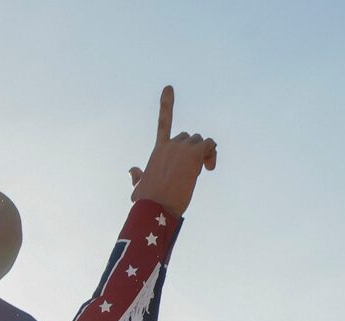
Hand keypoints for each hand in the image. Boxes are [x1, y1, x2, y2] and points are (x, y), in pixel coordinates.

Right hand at [128, 86, 215, 214]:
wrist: (156, 208)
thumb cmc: (148, 202)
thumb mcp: (139, 188)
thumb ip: (137, 177)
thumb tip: (132, 170)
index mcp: (158, 151)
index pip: (163, 122)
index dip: (166, 104)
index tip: (169, 88)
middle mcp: (170, 145)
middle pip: (189, 137)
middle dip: (193, 151)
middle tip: (193, 171)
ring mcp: (182, 148)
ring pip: (200, 141)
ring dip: (203, 153)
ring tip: (200, 171)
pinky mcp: (194, 154)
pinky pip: (210, 144)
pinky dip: (212, 153)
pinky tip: (208, 168)